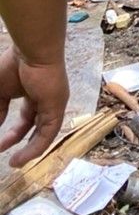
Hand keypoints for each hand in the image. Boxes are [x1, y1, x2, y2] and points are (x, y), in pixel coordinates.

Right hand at [0, 49, 68, 166]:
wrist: (32, 51)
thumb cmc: (15, 64)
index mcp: (33, 92)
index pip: (26, 117)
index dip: (12, 132)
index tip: (0, 144)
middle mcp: (46, 99)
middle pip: (34, 126)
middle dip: (18, 140)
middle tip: (2, 149)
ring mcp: (54, 104)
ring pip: (44, 133)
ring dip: (29, 150)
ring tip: (15, 163)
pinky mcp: (58, 108)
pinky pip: (48, 133)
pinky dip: (36, 147)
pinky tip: (22, 157)